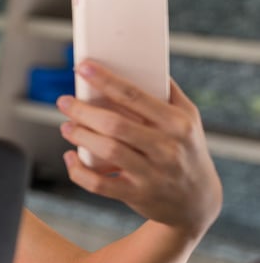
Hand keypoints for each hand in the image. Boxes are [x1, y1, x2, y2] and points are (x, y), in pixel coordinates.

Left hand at [56, 60, 222, 237]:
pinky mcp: (136, 195)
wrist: (197, 199)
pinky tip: (70, 157)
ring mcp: (151, 174)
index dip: (105, 80)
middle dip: (83, 111)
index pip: (135, 96)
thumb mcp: (188, 119)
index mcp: (178, 123)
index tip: (83, 68)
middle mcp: (166, 148)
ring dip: (79, 136)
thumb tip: (141, 63)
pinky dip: (78, 170)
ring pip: (106, 150)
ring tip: (67, 126)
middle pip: (115, 124)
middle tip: (64, 102)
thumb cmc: (186, 149)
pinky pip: (99, 183)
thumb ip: (167, 93)